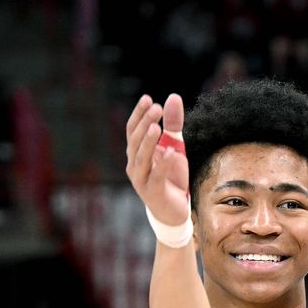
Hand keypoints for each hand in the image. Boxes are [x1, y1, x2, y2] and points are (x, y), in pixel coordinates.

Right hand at [125, 93, 190, 227]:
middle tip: (156, 108)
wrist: (174, 211)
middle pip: (135, 141)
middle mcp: (134, 165)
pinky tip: (170, 152)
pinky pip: (157, 176)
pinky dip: (163, 164)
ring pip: (141, 158)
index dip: (138, 114)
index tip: (148, 98)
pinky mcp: (154, 192)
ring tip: (156, 127)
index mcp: (136, 153)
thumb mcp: (174, 146)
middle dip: (144, 123)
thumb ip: (173, 124)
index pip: (132, 130)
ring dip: (148, 142)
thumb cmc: (171, 177)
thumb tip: (173, 97)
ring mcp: (142, 180)